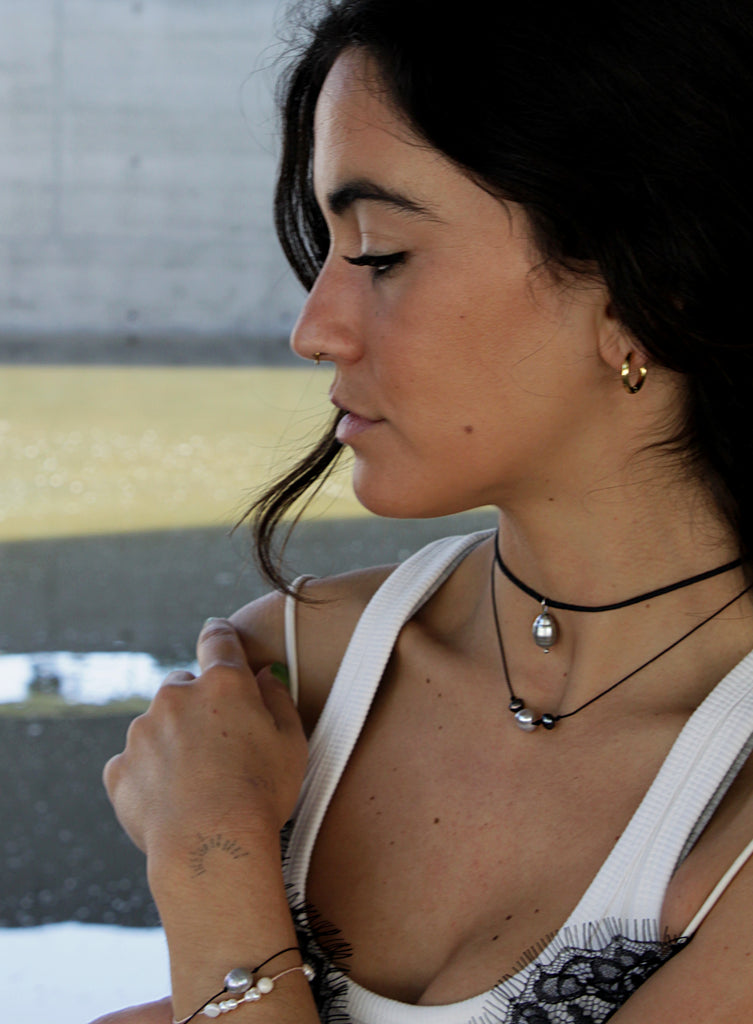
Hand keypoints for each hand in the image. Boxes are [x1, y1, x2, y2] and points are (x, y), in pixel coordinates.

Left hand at [103, 619, 308, 857]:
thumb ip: (278, 700)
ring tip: (198, 785)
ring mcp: (142, 732)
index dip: (219, 635)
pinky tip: (172, 802)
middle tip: (219, 746)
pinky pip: (134, 765)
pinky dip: (149, 777)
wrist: (210, 847)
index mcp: (223, 685)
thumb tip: (267, 677)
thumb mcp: (292, 743)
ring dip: (172, 742)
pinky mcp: (120, 769)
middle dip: (197, 707)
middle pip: (183, 686)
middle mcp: (177, 697)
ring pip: (157, 726)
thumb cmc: (261, 795)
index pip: (218, 640)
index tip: (217, 634)